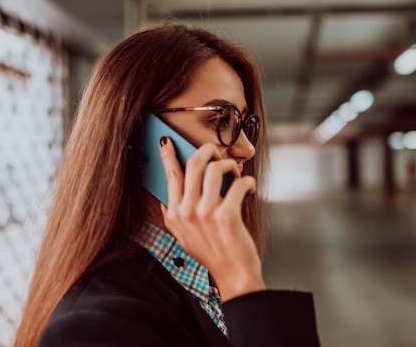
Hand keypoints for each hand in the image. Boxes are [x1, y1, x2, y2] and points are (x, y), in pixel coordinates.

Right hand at [158, 137, 265, 300]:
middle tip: (216, 151)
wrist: (232, 274)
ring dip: (229, 165)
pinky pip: (239, 184)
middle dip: (207, 150)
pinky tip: (250, 187)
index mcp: (174, 213)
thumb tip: (165, 197)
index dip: (168, 154)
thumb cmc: (211, 253)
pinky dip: (247, 181)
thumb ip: (172, 217)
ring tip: (236, 173)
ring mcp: (206, 213)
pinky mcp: (227, 216)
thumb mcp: (182, 236)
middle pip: (193, 163)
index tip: (167, 141)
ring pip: (215, 169)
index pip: (170, 175)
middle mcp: (187, 211)